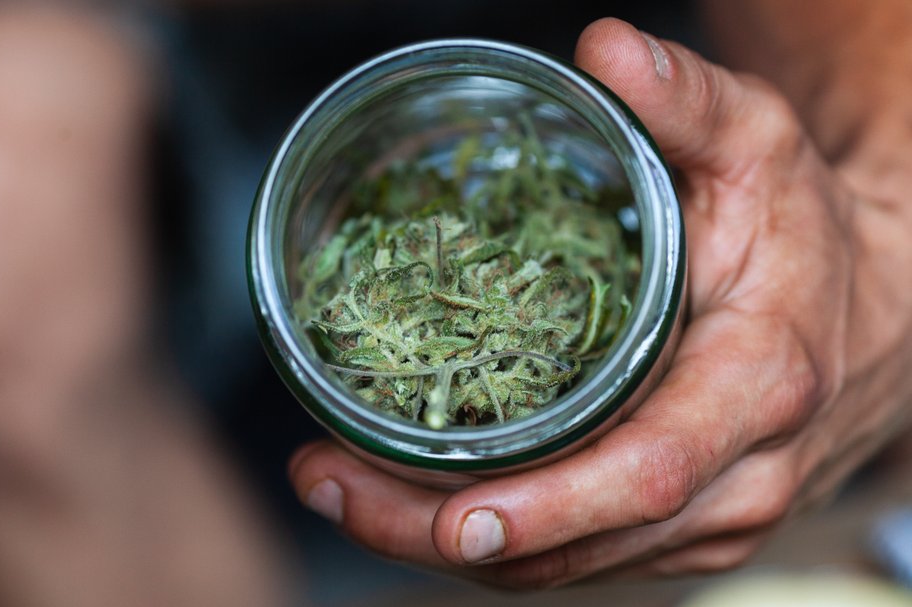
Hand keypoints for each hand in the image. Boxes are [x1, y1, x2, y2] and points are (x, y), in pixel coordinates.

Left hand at [288, 18, 911, 587]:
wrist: (873, 313)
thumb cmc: (802, 228)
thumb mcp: (758, 148)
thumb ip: (686, 101)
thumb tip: (604, 47)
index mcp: (756, 388)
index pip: (648, 474)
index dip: (548, 508)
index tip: (452, 519)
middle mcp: (737, 478)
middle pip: (580, 542)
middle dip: (439, 532)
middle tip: (327, 485)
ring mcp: (710, 521)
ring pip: (566, 566)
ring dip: (442, 543)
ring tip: (338, 487)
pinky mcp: (682, 533)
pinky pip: (577, 558)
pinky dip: (489, 540)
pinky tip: (410, 499)